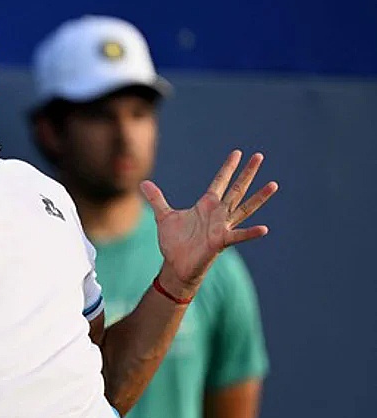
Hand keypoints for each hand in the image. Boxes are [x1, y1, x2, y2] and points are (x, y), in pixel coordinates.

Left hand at [142, 150, 277, 297]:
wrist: (175, 266)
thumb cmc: (174, 242)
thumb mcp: (163, 216)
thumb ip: (156, 199)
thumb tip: (143, 183)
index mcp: (206, 205)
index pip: (219, 181)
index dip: (228, 167)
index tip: (237, 152)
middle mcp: (218, 213)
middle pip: (236, 189)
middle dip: (247, 173)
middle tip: (259, 156)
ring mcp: (222, 227)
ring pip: (244, 208)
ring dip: (259, 197)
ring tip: (273, 184)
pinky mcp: (221, 242)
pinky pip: (238, 236)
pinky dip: (250, 233)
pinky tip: (264, 229)